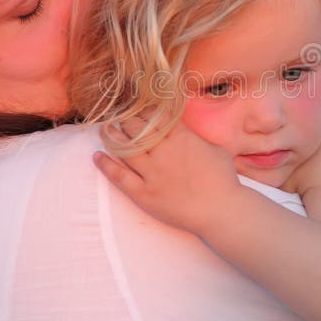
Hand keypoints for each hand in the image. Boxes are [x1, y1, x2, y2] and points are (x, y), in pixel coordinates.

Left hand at [93, 116, 243, 235]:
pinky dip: (106, 165)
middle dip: (126, 120)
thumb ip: (195, 137)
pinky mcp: (144, 193)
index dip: (144, 110)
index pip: (156, 116)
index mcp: (182, 137)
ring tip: (103, 130)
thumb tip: (183, 130)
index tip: (138, 109)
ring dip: (112, 136)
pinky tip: (96, 156)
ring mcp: (152, 173)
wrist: (221, 211)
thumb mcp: (215, 148)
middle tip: (119, 117)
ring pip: (124, 148)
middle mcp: (163, 152)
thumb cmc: (223, 179)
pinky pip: (119, 177)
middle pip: (137, 128)